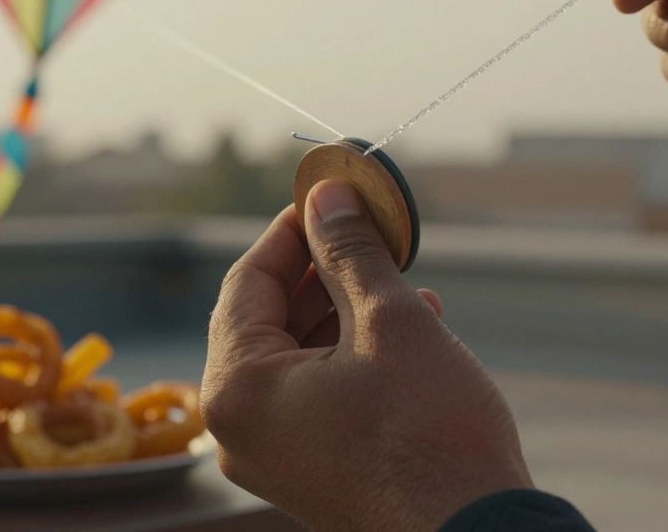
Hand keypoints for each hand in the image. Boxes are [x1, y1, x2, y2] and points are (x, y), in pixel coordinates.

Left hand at [201, 181, 531, 530]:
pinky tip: (412, 326)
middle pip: (268, 320)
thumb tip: (328, 195)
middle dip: (324, 271)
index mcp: (237, 389)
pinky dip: (353, 355)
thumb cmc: (430, 434)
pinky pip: (316, 392)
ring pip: (297, 356)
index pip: (248, 283)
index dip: (291, 232)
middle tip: (369, 231)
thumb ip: (349, 251)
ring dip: (346, 310)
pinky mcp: (311, 471)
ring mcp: (274, 457)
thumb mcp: (390, 320)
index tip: (328, 196)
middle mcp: (240, 429)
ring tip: (402, 278)